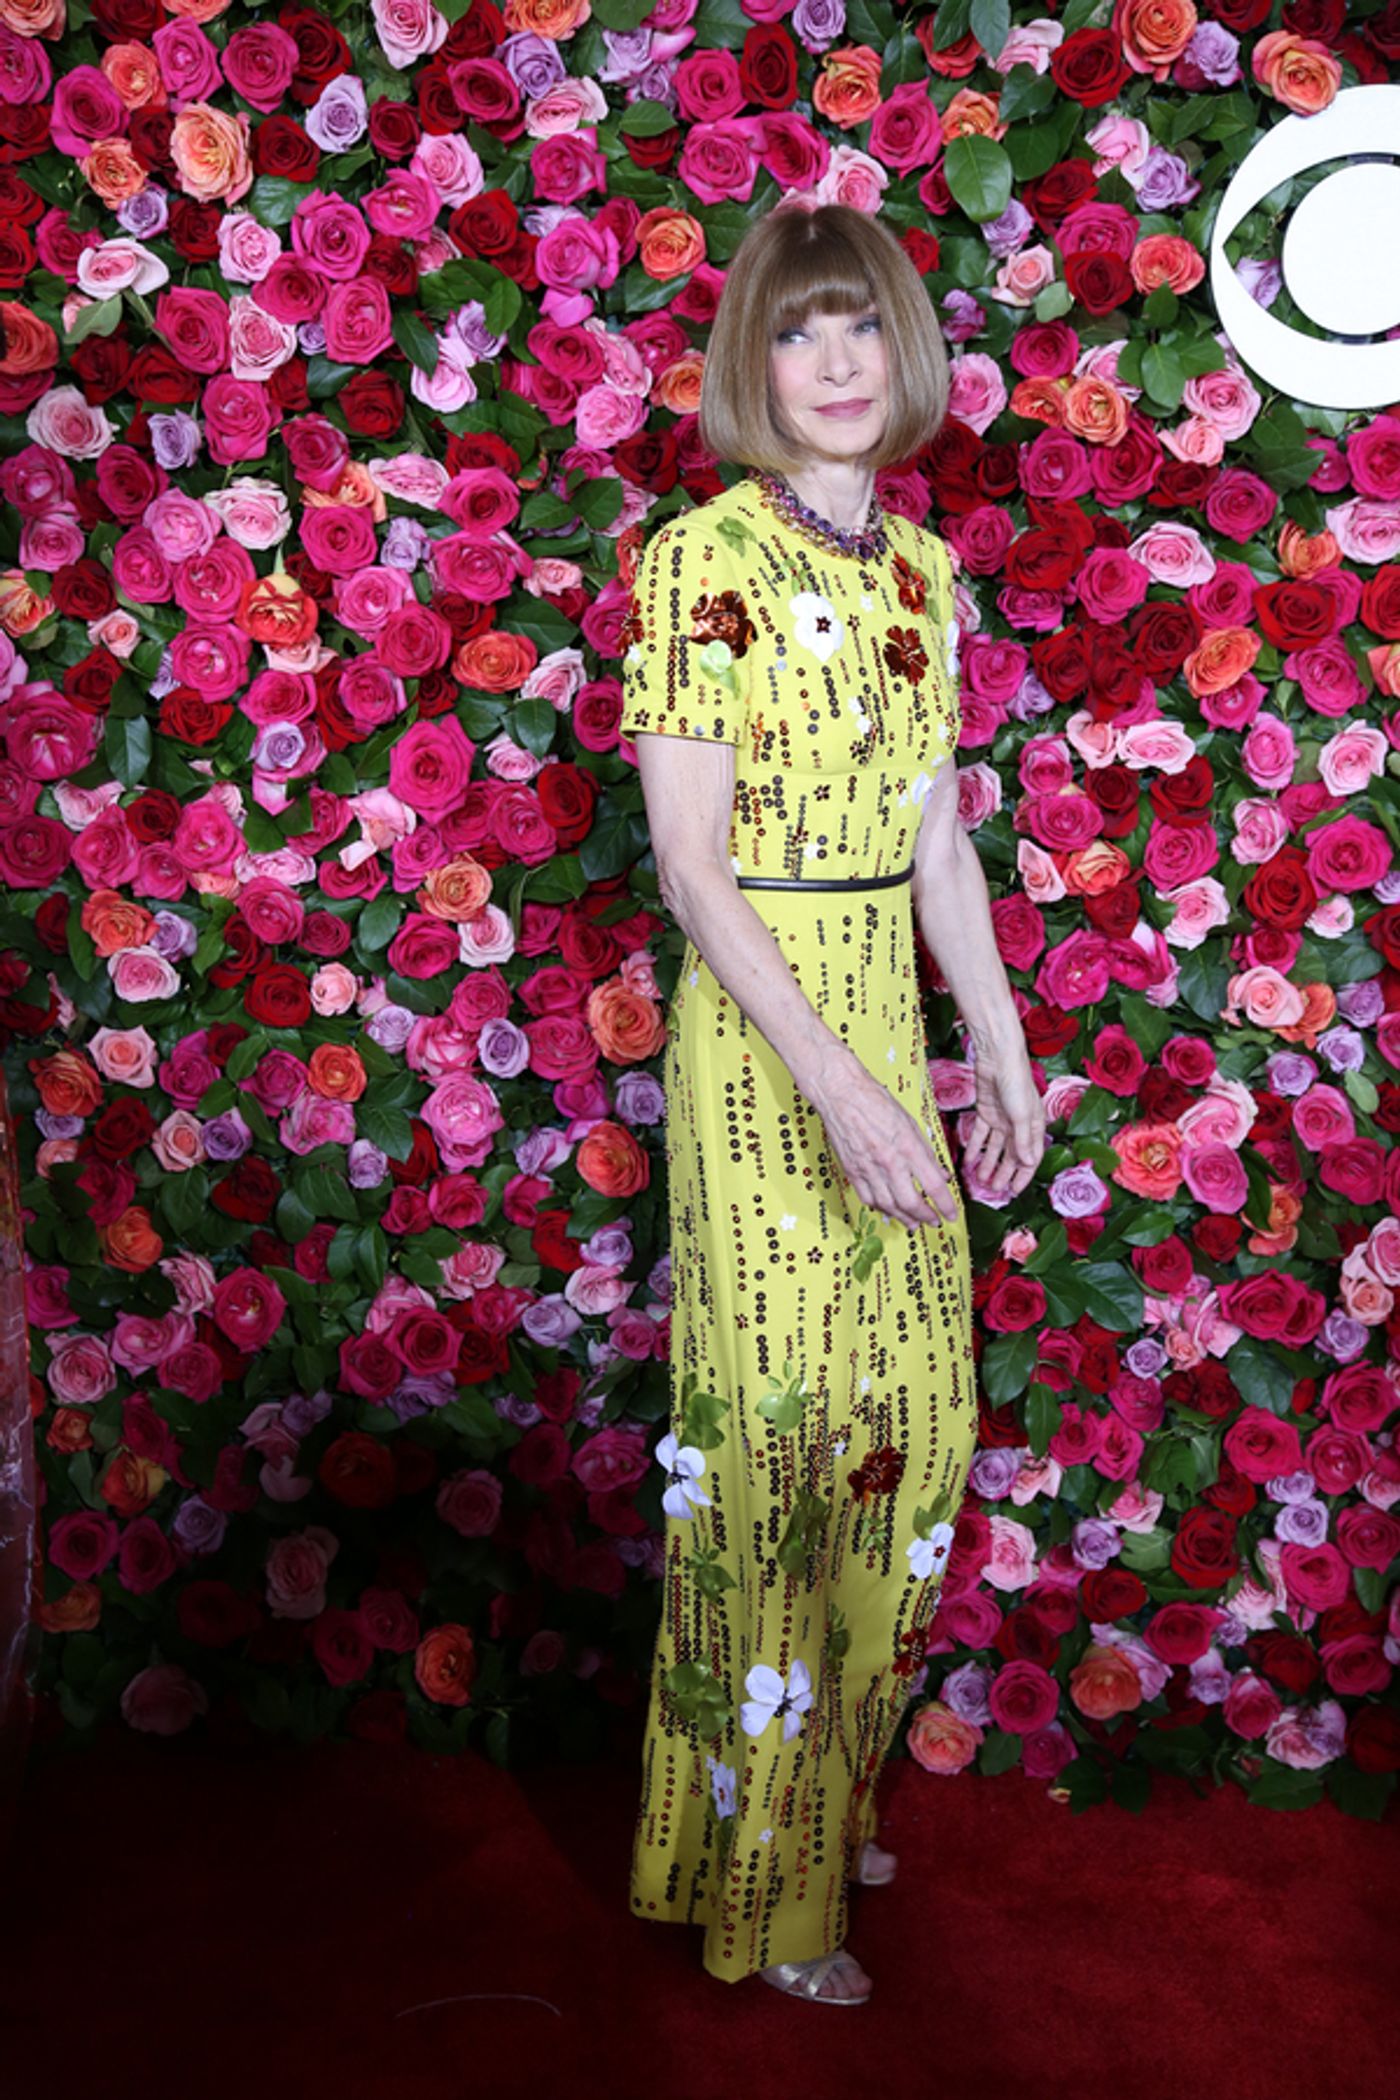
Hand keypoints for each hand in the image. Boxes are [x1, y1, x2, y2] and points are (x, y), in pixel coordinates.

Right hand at [815, 1063, 959, 1228]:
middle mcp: (889, 1161)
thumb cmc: (875, 1101)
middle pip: (911, 1203)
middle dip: (925, 1217)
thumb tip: (940, 1174)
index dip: (946, 1204)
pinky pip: (868, 1198)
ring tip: (913, 1223)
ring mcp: (868, 1169)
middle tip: (933, 1222)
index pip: (934, 1185)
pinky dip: (880, 1208)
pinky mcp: (852, 1171)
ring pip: (889, 1206)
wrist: (841, 1094)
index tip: (952, 1214)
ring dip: (904, 1218)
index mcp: (908, 1147)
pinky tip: (888, 1210)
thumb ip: (926, 1152)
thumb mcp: (911, 1123)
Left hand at [963, 1049, 1045, 1198]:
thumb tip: (1027, 1163)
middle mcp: (1019, 1125)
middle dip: (1003, 1173)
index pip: (1030, 1158)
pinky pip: (980, 1135)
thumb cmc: (1017, 1083)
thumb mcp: (1022, 1115)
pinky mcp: (986, 1111)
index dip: (1023, 1175)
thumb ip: (1023, 1141)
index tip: (1014, 1191)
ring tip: (980, 1179)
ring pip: (995, 1148)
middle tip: (993, 1189)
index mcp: (1034, 1126)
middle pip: (1011, 1155)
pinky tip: (968, 1160)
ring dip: (988, 1163)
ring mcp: (1002, 1118)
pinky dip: (975, 1148)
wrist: (998, 1058)